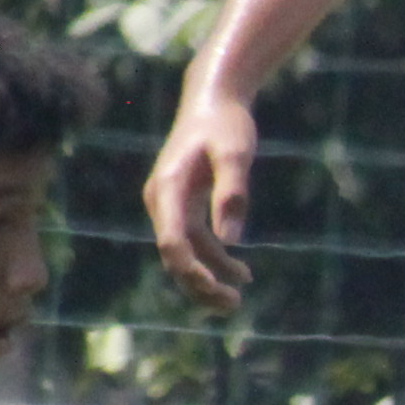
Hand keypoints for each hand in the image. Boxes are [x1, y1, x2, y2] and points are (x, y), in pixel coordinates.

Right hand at [145, 88, 259, 314]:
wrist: (214, 99)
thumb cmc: (226, 124)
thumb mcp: (236, 153)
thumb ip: (232, 192)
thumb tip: (232, 240)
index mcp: (167, 189)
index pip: (173, 242)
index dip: (191, 271)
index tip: (217, 289)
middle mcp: (162, 201)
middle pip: (174, 256)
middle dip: (200, 285)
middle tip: (233, 305)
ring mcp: (170, 205)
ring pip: (185, 253)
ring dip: (209, 278)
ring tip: (238, 300)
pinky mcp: (183, 205)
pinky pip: (196, 242)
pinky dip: (215, 259)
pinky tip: (243, 274)